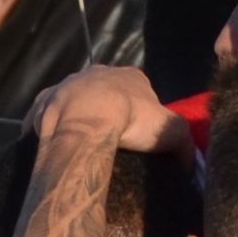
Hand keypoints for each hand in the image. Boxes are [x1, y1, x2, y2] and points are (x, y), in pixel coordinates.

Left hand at [36, 63, 179, 160]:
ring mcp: (68, 84)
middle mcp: (97, 72)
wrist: (86, 120)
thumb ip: (186, 145)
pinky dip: (51, 124)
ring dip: (79, 114)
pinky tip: (55, 141)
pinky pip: (47, 112)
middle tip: (112, 137)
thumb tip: (192, 164)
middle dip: (107, 108)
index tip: (140, 132)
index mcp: (130, 75)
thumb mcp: (171, 132)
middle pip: (105, 91)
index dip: (141, 109)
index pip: (140, 88)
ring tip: (83, 141)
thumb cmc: (132, 120)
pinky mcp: (45, 101)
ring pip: (75, 98)